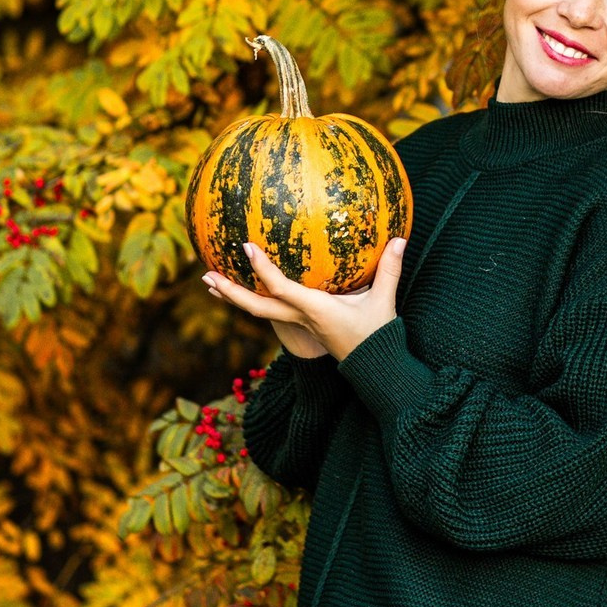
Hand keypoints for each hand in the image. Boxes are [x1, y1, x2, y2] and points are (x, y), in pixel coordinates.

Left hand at [202, 236, 406, 364]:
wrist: (372, 367)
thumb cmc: (376, 334)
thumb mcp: (384, 301)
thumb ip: (389, 270)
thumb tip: (400, 239)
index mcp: (315, 310)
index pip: (281, 289)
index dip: (262, 269)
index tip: (246, 247)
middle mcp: (300, 318)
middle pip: (256, 307)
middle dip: (230, 291)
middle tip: (205, 273)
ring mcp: (297, 324)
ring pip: (258, 311)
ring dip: (233, 296)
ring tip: (209, 281)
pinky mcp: (299, 326)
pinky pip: (268, 310)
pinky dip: (250, 299)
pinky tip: (240, 288)